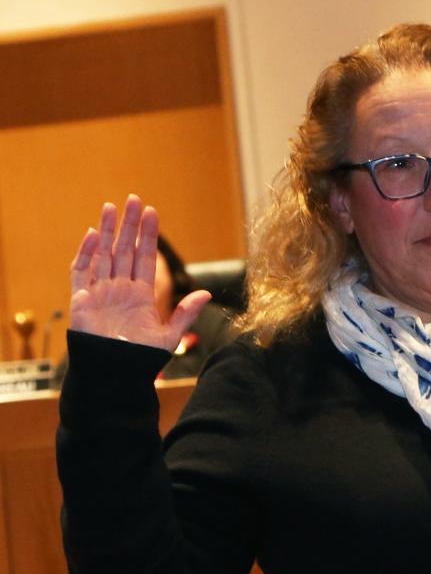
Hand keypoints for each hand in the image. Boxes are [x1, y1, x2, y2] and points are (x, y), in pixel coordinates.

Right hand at [70, 195, 209, 351]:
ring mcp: (101, 291)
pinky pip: (81, 271)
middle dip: (129, 225)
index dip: (148, 236)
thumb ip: (185, 314)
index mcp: (142, 295)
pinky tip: (92, 235)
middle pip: (124, 250)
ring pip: (103, 254)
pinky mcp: (82, 299)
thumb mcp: (169, 336)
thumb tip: (206, 293)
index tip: (151, 213)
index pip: (145, 258)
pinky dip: (86, 253)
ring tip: (110, 207)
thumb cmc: (140, 359)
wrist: (114, 374)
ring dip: (106, 231)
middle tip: (133, 199)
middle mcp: (121, 288)